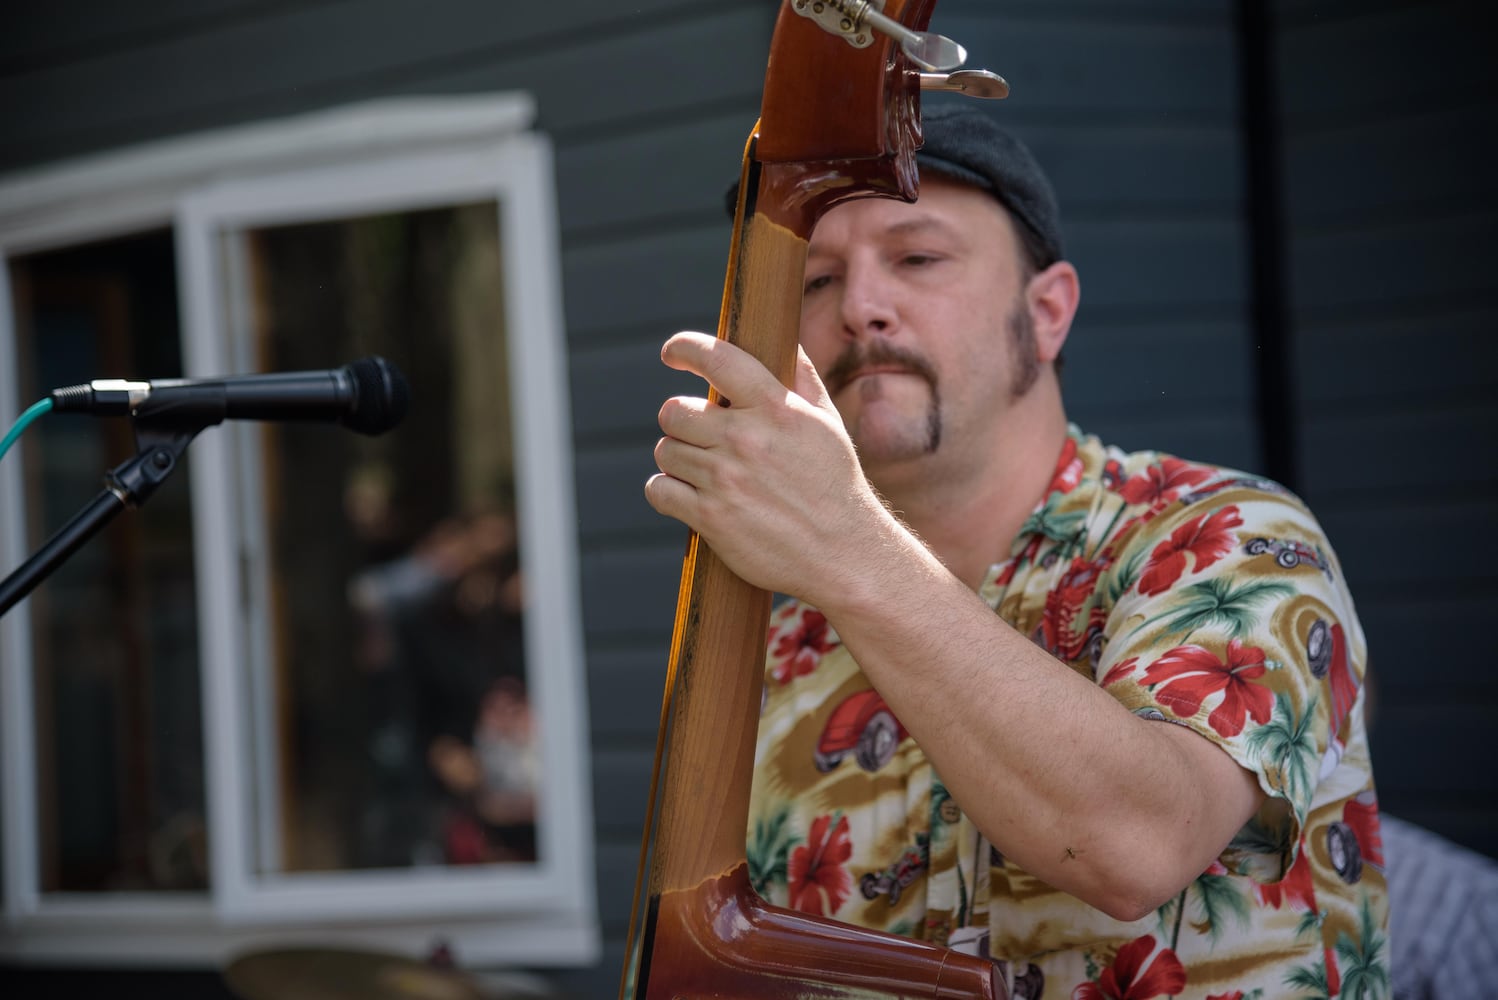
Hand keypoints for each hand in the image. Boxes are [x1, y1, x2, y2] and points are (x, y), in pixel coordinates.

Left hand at [644, 331, 894, 604]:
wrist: (843, 553)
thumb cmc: (834, 484)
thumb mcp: (827, 423)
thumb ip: (802, 377)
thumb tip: (785, 336)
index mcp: (776, 408)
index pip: (716, 358)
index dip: (685, 347)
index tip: (673, 353)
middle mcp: (747, 439)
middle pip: (675, 411)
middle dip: (681, 421)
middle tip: (699, 435)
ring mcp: (726, 479)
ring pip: (666, 450)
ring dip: (677, 458)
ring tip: (702, 470)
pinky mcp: (710, 517)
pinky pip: (659, 490)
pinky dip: (666, 491)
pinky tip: (686, 495)